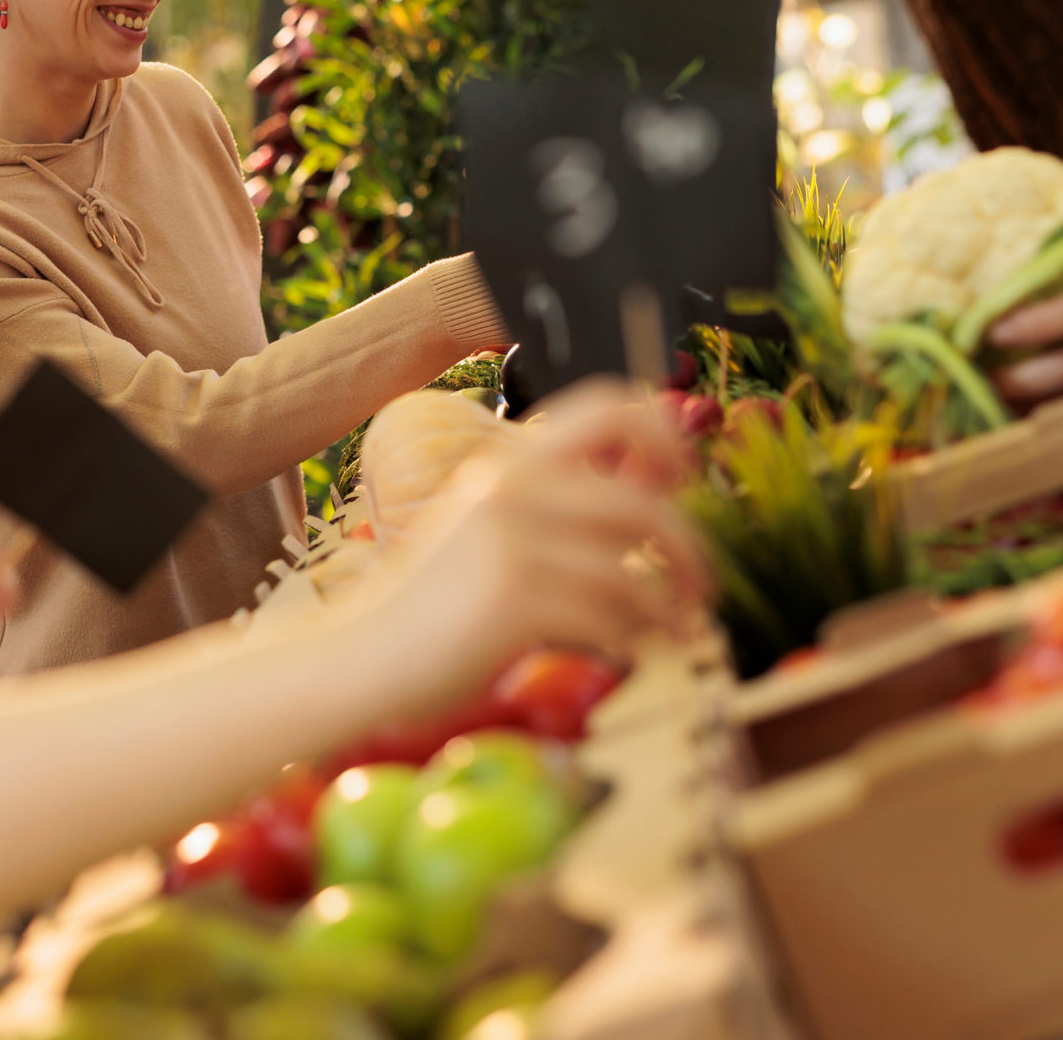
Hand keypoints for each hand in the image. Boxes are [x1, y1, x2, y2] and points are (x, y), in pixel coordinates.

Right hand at [367, 380, 709, 710]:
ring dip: (668, 606)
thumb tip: (651, 491)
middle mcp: (512, 489)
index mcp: (509, 462)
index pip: (609, 406)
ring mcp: (513, 543)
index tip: (679, 481)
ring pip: (634, 569)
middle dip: (688, 547)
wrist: (361, 655)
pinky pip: (612, 617)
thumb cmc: (432, 603)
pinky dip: (636, 638)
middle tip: (700, 583)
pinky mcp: (516, 600)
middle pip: (642, 502)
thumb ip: (556, 504)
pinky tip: (633, 650)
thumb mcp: (487, 527)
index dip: (663, 435)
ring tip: (672, 628)